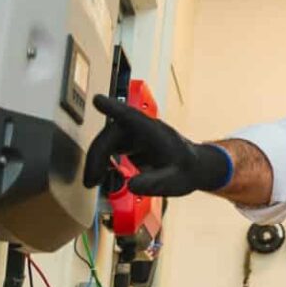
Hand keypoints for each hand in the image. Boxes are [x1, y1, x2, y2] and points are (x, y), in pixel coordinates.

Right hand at [82, 94, 232, 196]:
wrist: (194, 167)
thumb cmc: (187, 170)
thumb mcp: (175, 181)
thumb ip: (155, 183)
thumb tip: (131, 186)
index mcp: (156, 132)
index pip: (132, 117)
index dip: (114, 109)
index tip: (98, 101)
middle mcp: (143, 129)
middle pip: (112, 134)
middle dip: (97, 156)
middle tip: (91, 182)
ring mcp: (135, 134)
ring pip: (107, 141)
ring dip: (96, 160)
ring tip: (92, 182)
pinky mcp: (129, 142)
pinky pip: (109, 148)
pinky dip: (101, 162)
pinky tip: (100, 177)